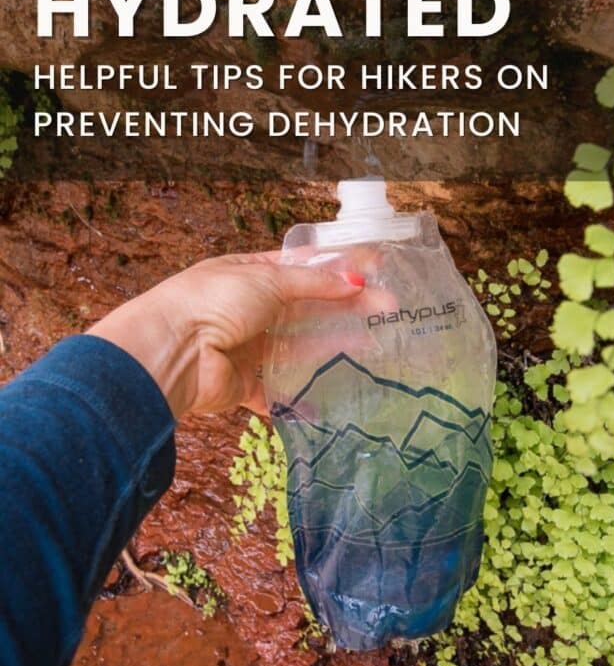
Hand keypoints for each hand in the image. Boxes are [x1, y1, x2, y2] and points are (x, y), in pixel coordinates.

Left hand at [88, 252, 363, 417]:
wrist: (172, 353)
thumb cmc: (213, 302)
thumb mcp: (267, 279)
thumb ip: (313, 284)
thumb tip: (356, 280)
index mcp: (249, 273)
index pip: (302, 267)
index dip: (338, 267)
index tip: (376, 267)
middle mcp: (249, 309)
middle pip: (307, 308)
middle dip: (347, 306)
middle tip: (389, 308)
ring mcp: (247, 348)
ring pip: (299, 347)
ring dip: (334, 345)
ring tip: (373, 345)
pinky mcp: (245, 385)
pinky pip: (279, 393)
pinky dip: (301, 398)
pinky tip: (332, 398)